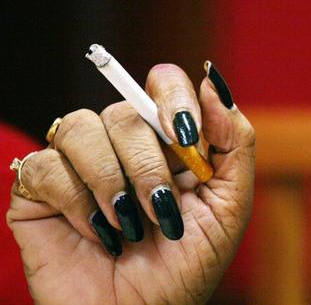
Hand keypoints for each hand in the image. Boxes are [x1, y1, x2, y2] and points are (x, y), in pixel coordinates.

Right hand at [6, 63, 254, 303]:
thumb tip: (214, 81)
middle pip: (126, 108)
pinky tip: (97, 231)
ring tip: (128, 224)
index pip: (164, 82)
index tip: (186, 138)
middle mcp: (123, 143)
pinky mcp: (40, 188)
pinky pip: (46, 165)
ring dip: (112, 181)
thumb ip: (235, 141)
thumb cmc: (189, 264)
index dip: (174, 99)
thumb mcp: (231, 204)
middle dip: (149, 165)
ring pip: (84, 128)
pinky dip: (76, 201)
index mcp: (168, 140)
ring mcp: (81, 162)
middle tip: (161, 210)